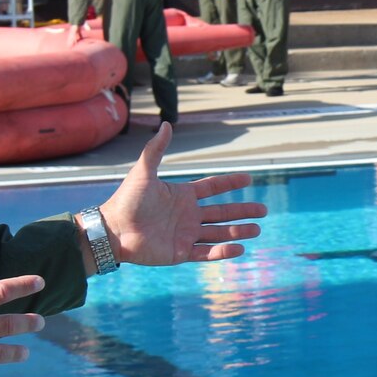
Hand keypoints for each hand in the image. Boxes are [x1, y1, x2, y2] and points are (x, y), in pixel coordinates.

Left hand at [101, 122, 265, 265]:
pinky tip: (239, 248)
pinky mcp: (180, 253)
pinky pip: (206, 253)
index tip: (249, 179)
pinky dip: (223, 252)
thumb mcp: (143, 171)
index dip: (230, 183)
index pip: (212, 188)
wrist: (112, 230)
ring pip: (219, 233)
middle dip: (243, 211)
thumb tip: (166, 124)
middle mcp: (187, 215)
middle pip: (222, 213)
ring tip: (257, 230)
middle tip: (264, 211)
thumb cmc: (126, 200)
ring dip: (238, 231)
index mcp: (182, 195)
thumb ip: (157, 149)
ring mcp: (185, 235)